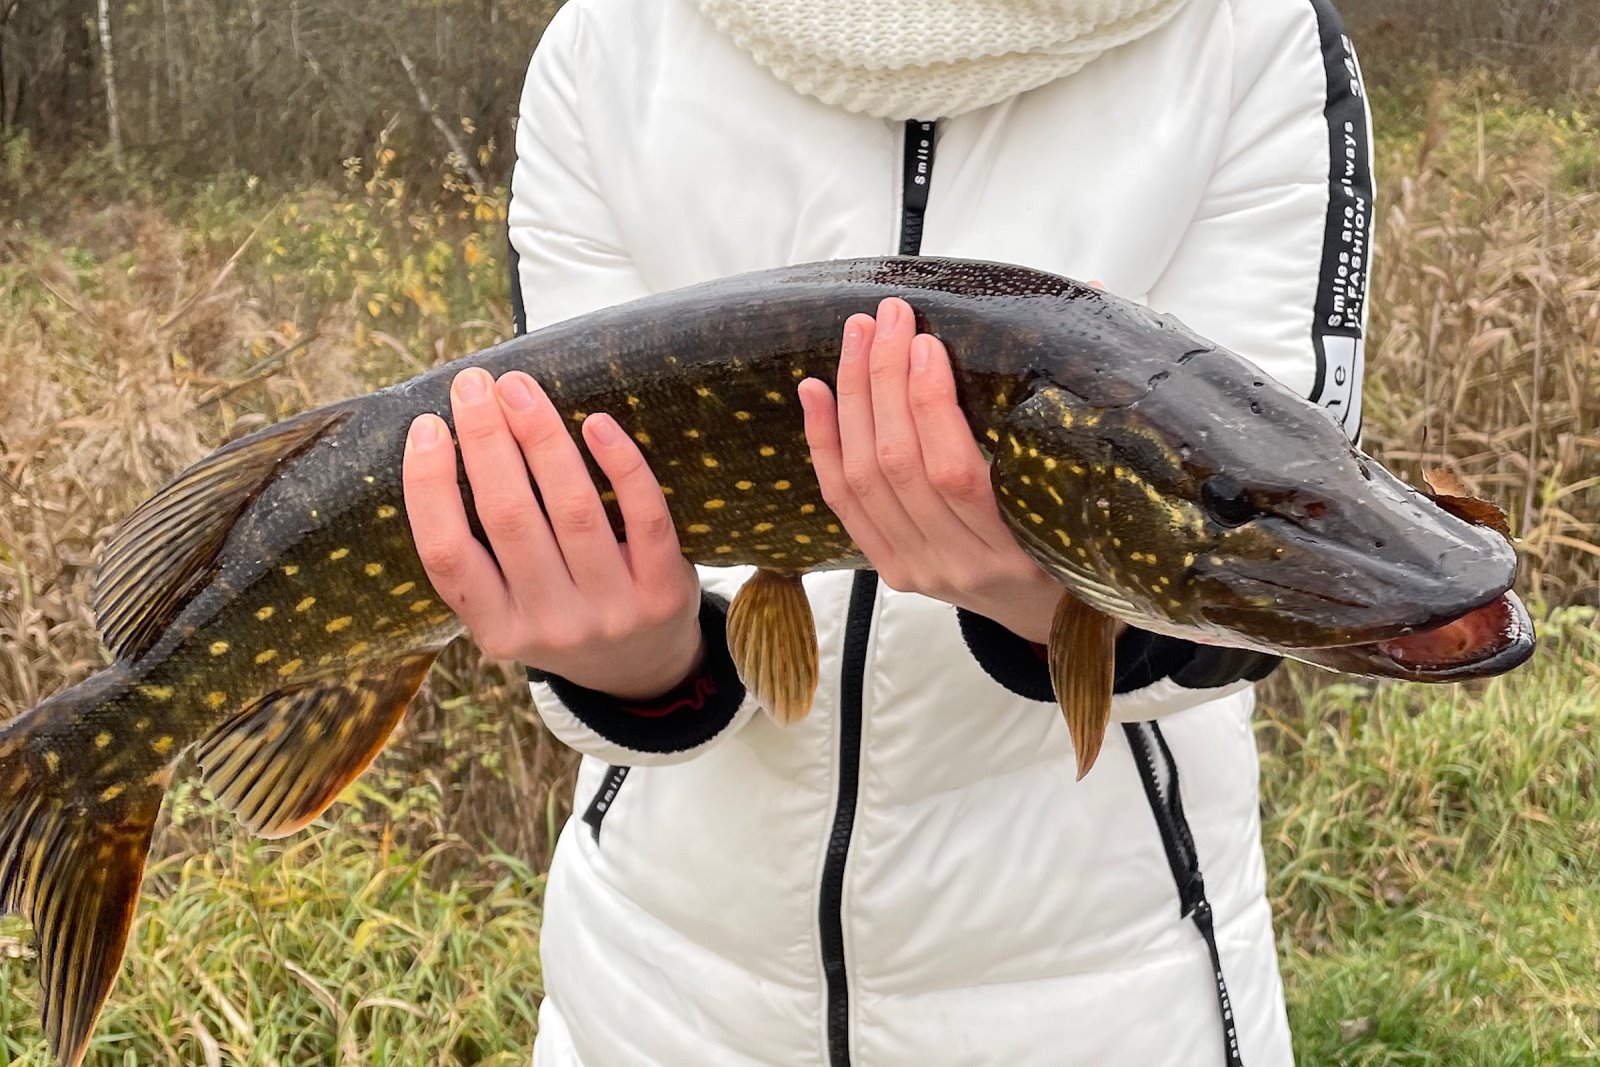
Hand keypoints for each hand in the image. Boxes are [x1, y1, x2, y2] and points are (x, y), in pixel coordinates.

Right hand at [402, 367, 703, 699]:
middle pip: (509, 519)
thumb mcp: (510, 609)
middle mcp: (551, 625)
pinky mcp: (662, 592)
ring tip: (519, 390)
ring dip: (542, 438)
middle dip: (486, 440)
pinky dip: (621, 465)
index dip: (430, 487)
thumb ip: (482, 552)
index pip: (447, 555)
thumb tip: (450, 438)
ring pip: (573, 510)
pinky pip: (644, 517)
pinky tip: (597, 423)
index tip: (426, 426)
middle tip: (473, 384)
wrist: (643, 670)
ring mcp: (610, 611)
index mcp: (496, 629)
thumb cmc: (562, 614)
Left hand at [798, 297, 1078, 644]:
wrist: (1052, 615)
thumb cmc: (1078, 536)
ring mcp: (919, 569)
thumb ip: (1085, 390)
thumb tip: (1089, 291)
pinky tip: (815, 391)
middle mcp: (962, 564)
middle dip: (884, 380)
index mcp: (1021, 548)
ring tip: (856, 335)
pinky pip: (842, 502)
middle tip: (887, 319)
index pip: (955, 474)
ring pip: (862, 478)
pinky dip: (824, 442)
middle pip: (899, 466)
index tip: (927, 343)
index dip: (930, 404)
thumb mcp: (1094, 479)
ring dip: (852, 398)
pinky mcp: (889, 569)